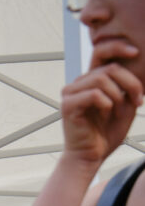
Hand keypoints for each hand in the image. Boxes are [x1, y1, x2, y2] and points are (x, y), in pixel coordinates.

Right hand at [61, 40, 142, 165]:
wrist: (89, 159)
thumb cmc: (105, 136)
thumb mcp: (124, 106)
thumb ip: (127, 86)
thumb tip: (139, 66)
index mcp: (90, 80)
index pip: (101, 51)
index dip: (118, 47)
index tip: (136, 52)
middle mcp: (78, 83)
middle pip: (109, 67)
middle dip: (130, 83)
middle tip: (138, 101)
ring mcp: (71, 93)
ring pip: (102, 78)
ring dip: (118, 96)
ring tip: (119, 112)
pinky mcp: (68, 106)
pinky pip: (94, 94)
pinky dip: (107, 104)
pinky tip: (106, 116)